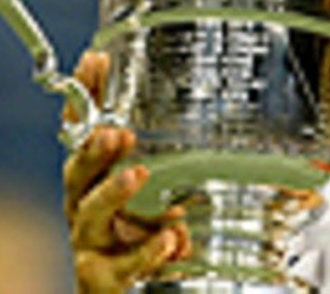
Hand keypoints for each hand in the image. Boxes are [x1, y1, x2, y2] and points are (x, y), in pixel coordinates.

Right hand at [62, 51, 191, 292]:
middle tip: (115, 131)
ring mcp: (91, 243)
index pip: (83, 131)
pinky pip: (122, 266)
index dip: (87, 96)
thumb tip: (253, 136)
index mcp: (96, 179)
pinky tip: (171, 239)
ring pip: (89, 215)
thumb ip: (194, 167)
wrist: (125, 290)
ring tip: (137, 174)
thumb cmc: (142, 237)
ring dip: (113, 192)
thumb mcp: (165, 195)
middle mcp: (85, 206)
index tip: (97, 60)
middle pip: (76, 172)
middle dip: (92, 149)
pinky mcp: (103, 278)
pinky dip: (146, 252)